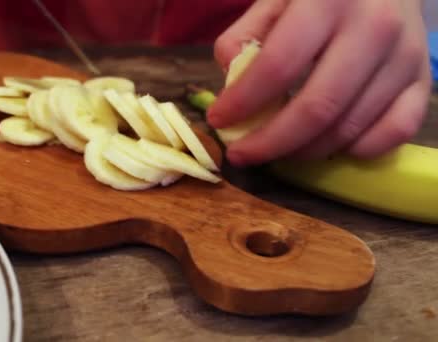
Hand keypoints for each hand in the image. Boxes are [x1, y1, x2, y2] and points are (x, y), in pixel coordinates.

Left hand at [208, 0, 431, 166]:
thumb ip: (245, 37)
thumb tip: (231, 88)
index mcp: (328, 1)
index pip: (278, 66)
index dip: (243, 102)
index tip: (217, 121)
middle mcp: (374, 29)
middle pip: (317, 109)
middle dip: (270, 143)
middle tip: (242, 154)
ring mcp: (405, 57)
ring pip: (349, 129)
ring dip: (303, 151)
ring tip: (276, 149)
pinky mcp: (424, 81)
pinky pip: (393, 134)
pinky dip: (355, 150)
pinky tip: (328, 144)